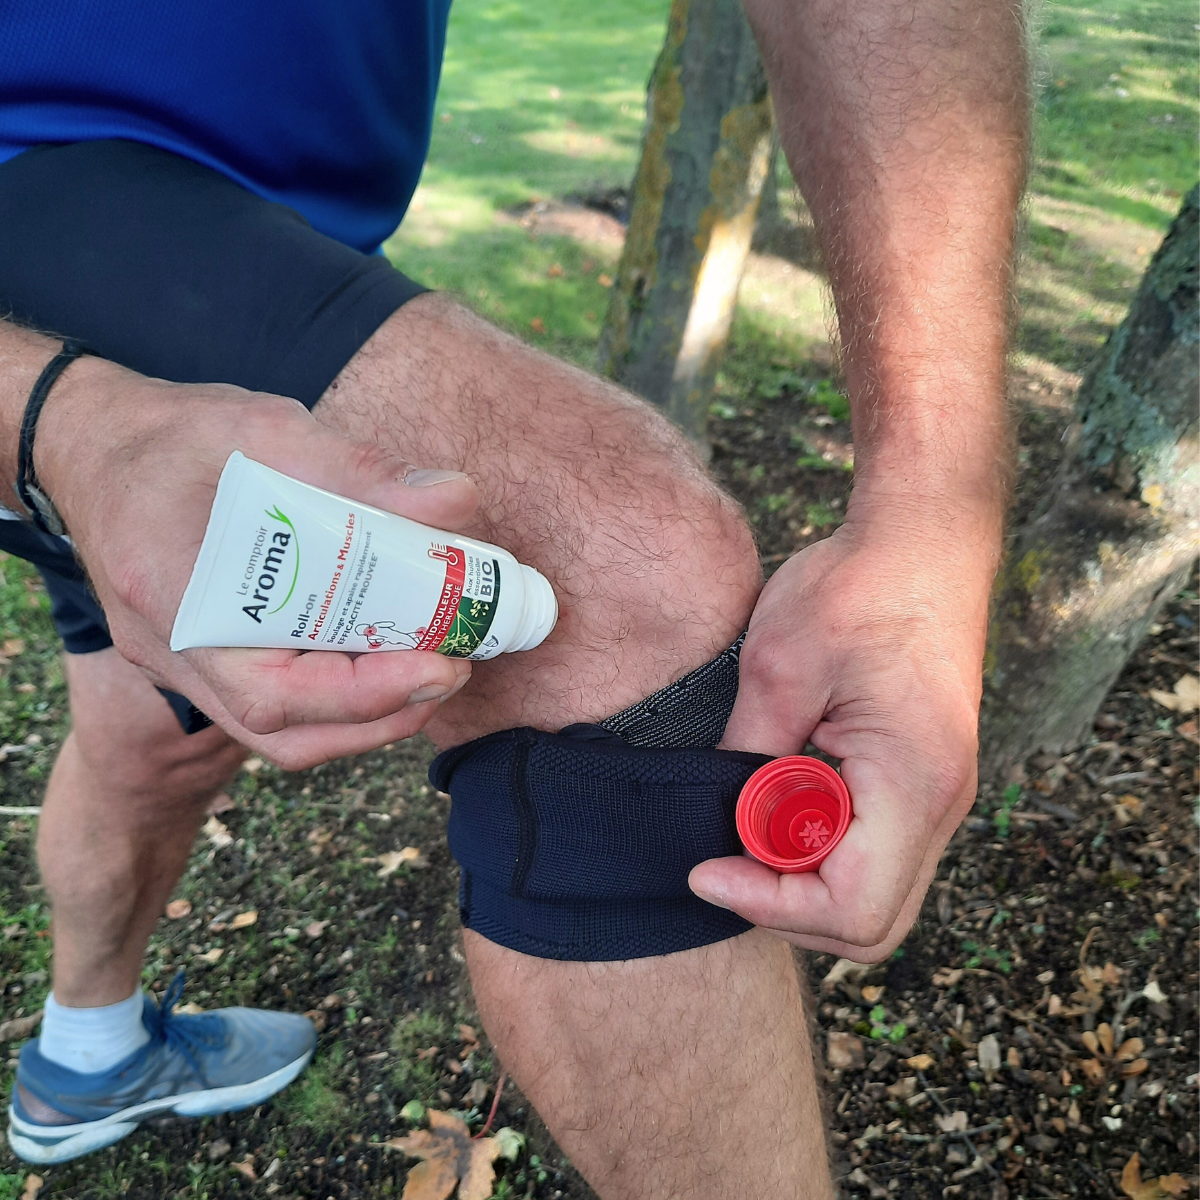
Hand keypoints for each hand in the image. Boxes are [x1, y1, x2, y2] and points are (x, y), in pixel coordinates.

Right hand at [36, 356, 480, 769]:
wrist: (97, 447)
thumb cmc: (176, 434)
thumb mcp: (266, 429)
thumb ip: (360, 468)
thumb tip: (457, 502)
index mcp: (174, 596)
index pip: (271, 689)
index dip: (365, 693)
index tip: (441, 666)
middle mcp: (173, 651)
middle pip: (281, 731)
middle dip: (380, 715)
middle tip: (453, 668)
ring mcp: (182, 666)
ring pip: (278, 733)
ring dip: (364, 717)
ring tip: (430, 669)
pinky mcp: (201, 663)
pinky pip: (271, 706)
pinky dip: (336, 699)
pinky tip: (380, 654)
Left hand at [689, 505, 998, 959]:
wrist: (925, 540)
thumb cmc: (860, 588)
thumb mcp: (779, 666)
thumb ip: (750, 751)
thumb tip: (721, 816)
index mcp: (912, 782)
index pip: (852, 908)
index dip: (769, 904)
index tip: (705, 867)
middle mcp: (940, 804)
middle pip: (870, 923)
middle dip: (786, 908)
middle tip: (722, 860)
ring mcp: (938, 796)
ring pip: (876, 894)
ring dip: (805, 882)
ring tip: (745, 829)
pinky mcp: (922, 779)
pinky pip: (876, 851)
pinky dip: (823, 851)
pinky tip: (777, 804)